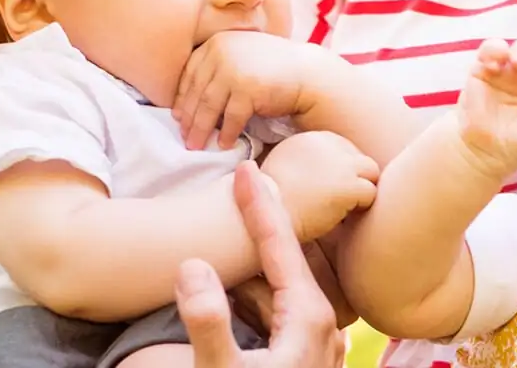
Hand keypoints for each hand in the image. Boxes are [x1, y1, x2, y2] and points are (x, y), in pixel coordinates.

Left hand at [176, 30, 339, 150]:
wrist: (309, 74)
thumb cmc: (274, 68)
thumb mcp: (241, 55)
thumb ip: (218, 66)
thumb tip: (188, 99)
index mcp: (217, 42)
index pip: (190, 73)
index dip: (182, 97)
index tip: (179, 115)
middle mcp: (221, 52)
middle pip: (196, 91)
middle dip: (188, 118)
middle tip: (185, 137)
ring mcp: (234, 70)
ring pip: (208, 106)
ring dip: (200, 130)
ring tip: (196, 146)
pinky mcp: (248, 90)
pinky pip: (230, 118)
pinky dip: (226, 134)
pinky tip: (224, 144)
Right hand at [179, 163, 346, 367]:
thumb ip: (210, 323)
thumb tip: (193, 265)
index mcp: (307, 317)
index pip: (280, 245)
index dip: (258, 205)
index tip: (245, 168)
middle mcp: (323, 327)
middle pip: (287, 263)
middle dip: (263, 225)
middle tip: (244, 188)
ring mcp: (320, 346)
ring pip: (287, 290)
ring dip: (261, 263)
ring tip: (243, 233)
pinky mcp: (310, 362)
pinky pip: (288, 313)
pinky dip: (267, 293)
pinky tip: (255, 292)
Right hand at [260, 132, 378, 241]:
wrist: (261, 219)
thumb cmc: (270, 203)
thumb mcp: (285, 168)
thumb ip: (307, 163)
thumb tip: (328, 173)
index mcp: (311, 138)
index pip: (342, 147)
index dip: (340, 170)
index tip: (328, 189)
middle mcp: (327, 143)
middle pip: (359, 157)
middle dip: (354, 178)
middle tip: (339, 200)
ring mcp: (340, 164)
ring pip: (370, 172)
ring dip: (360, 190)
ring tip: (343, 208)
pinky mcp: (348, 185)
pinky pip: (371, 193)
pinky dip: (361, 206)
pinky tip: (342, 216)